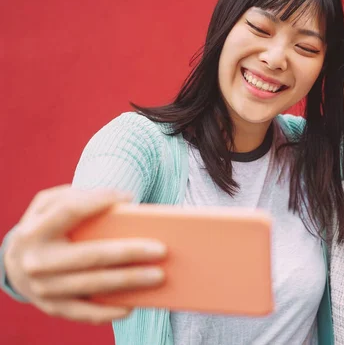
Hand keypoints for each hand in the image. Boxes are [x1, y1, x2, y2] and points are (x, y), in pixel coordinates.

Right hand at [4, 185, 166, 323]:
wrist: (17, 264)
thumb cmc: (47, 226)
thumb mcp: (51, 204)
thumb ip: (79, 196)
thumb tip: (124, 202)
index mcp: (35, 230)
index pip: (70, 211)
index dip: (99, 201)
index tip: (130, 198)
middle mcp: (36, 261)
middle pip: (90, 256)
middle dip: (129, 252)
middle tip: (161, 250)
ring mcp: (43, 288)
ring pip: (92, 285)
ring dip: (129, 282)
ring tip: (159, 275)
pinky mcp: (52, 308)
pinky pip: (84, 313)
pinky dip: (108, 312)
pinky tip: (133, 305)